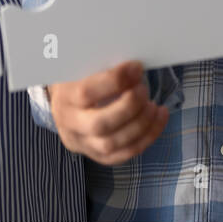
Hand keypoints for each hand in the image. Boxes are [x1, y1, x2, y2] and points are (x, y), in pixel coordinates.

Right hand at [47, 60, 168, 163]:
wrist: (65, 105)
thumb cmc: (79, 80)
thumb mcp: (83, 67)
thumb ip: (103, 66)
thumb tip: (134, 66)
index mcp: (64, 97)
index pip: (86, 93)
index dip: (115, 81)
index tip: (136, 68)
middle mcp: (69, 125)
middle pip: (100, 125)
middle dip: (129, 107)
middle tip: (144, 90)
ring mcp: (82, 144)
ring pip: (112, 144)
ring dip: (141, 125)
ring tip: (154, 106)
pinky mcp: (97, 156)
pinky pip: (124, 154)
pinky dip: (147, 137)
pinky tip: (158, 119)